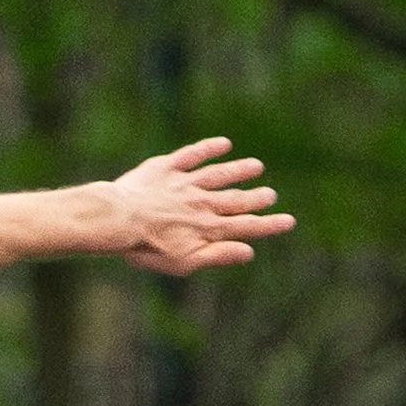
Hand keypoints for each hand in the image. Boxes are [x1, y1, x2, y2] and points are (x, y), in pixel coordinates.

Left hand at [108, 137, 293, 276]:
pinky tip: (224, 143)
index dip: (268, 224)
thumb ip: (217, 256)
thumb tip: (249, 251)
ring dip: (238, 170)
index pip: (245, 226)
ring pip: (219, 175)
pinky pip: (192, 155)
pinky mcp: (166, 168)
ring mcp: (185, 184)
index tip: (288, 220)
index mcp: (207, 228)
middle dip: (256, 198)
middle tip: (271, 195)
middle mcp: (202, 203)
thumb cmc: (146, 247)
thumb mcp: (183, 262)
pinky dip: (209, 148)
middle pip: (235, 200)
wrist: (117, 219)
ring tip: (256, 166)